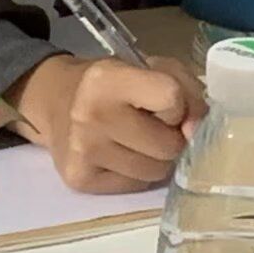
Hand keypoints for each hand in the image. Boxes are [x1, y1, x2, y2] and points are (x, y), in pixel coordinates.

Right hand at [6, 54, 206, 193]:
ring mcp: (83, 152)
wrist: (56, 101)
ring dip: (158, 158)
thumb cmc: (115, 81)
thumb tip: (197, 130)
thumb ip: (185, 89)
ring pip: (155, 172)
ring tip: (139, 140)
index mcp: (108, 79)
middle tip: (156, 125)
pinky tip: (122, 154)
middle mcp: (91, 115)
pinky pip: (135, 185)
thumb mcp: (152, 67)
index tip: (169, 105)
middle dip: (171, 137)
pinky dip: (138, 173)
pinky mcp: (79, 180)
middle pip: (168, 145)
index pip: (170, 98)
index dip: (179, 105)